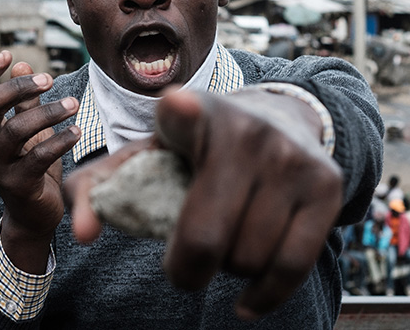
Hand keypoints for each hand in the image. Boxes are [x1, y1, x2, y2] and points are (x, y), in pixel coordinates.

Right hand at [0, 51, 79, 271]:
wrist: (34, 217)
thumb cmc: (32, 168)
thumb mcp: (29, 131)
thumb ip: (24, 102)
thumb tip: (22, 62)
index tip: (9, 54)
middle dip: (17, 88)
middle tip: (48, 79)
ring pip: (15, 131)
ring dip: (47, 112)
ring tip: (73, 104)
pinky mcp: (17, 185)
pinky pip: (38, 157)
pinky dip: (60, 140)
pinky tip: (77, 131)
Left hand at [66, 86, 343, 319]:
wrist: (279, 118)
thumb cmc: (195, 149)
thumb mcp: (147, 154)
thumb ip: (99, 190)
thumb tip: (83, 235)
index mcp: (191, 113)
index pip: (184, 114)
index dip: (180, 114)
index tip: (177, 106)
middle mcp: (246, 130)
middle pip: (205, 239)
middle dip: (185, 268)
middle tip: (184, 263)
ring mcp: (290, 157)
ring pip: (246, 260)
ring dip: (228, 270)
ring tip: (225, 246)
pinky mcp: (327, 184)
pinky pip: (291, 268)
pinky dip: (264, 296)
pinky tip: (247, 301)